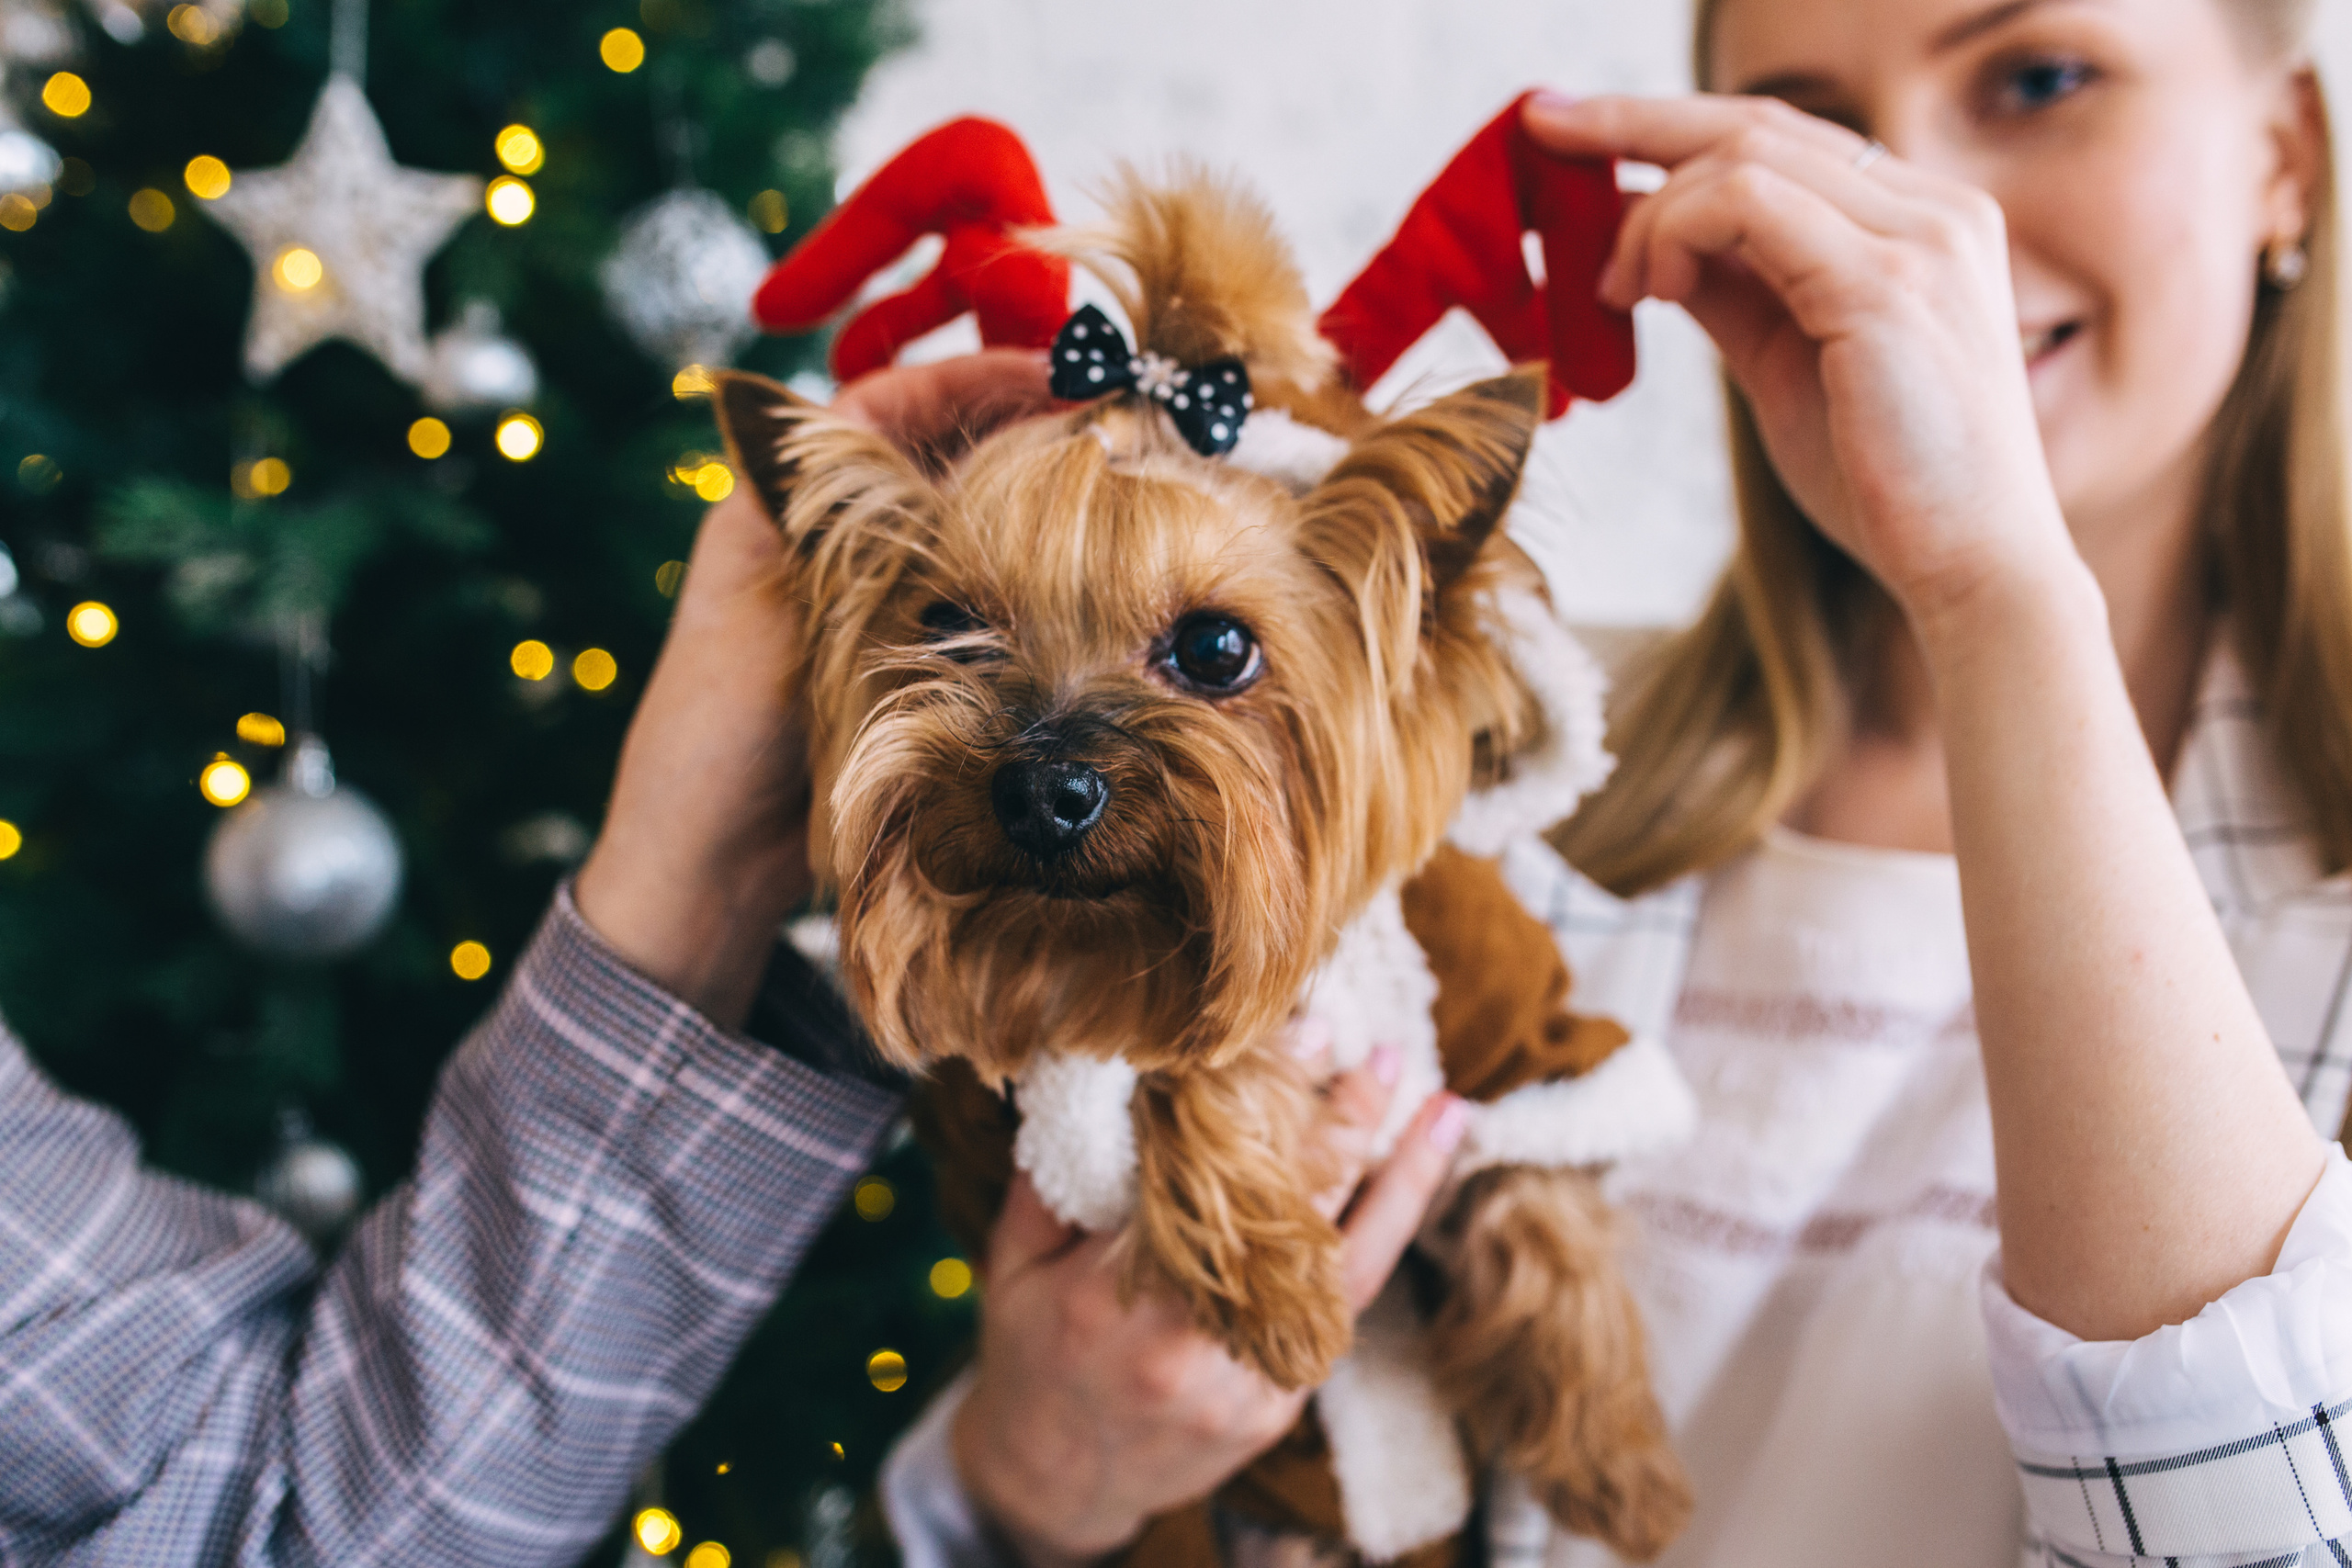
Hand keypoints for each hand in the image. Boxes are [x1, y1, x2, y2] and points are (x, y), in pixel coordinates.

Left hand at [574, 350, 1056, 1026]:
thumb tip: (980, 461)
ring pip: (968, 521)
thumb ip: (864, 531)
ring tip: (1126, 495)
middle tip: (1123, 432)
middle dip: (1028, 433)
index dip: (982, 374)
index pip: (896, 397)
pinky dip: (1028, 581)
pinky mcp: (899, 660)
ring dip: (1038, 506)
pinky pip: (976, 595)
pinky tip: (1091, 588)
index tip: (1069, 373)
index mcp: (779, 496)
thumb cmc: (723, 733)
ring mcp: (868, 598)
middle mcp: (828, 534)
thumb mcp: (789, 606)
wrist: (708, 864)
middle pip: (944, 451)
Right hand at [952, 1040, 1470, 1567]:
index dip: (1263, 1101)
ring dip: (1401, 1182)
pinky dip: (1382, 1240)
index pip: (1205, 1174)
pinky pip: (1339, 1310)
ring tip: (1445, 1110)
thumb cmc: (1030, 1355)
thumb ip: (1061, 1171)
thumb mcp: (1017, 1259)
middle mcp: (1191, 1343)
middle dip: (1343, 1127)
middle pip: (1289, 1214)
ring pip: (1343, 1267)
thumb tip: (1105, 1068)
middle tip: (1379, 1056)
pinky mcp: (1279, 1405)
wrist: (1056, 1483)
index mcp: (1114, 1297)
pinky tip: (1414, 1183)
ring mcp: (1245, 1382)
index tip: (1304, 1031)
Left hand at [1523, 93, 2080, 629]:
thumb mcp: (1789, 368)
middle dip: (1635, 122)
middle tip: (1542, 126)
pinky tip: (1653, 292)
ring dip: (1651, 213)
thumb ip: (1735, 296)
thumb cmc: (1886, 485)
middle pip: (1759, 124)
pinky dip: (1677, 233)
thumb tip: (1657, 251)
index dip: (1674, 126)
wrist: (1972, 570)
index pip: (1784, 139)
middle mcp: (1935, 209)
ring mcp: (1921, 236)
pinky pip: (1748, 204)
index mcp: (1922, 222)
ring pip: (1745, 156)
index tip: (1577, 130)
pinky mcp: (1888, 282)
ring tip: (1614, 287)